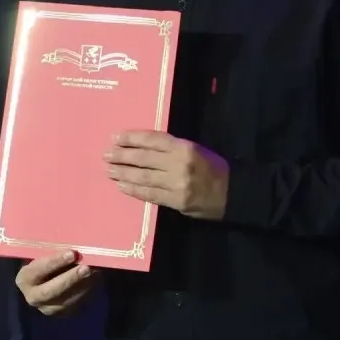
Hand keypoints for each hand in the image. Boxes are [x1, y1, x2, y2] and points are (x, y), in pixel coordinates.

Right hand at [15, 251, 97, 316]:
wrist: (47, 279)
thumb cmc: (46, 259)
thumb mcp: (43, 253)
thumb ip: (53, 250)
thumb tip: (72, 243)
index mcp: (25, 278)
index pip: (37, 271)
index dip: (54, 262)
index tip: (72, 253)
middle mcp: (33, 297)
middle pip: (50, 291)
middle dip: (70, 279)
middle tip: (86, 267)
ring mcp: (48, 308)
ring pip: (66, 300)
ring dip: (83, 285)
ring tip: (95, 271)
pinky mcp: (64, 313)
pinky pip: (77, 304)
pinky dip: (88, 290)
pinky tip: (95, 278)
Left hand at [104, 131, 229, 219]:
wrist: (233, 193)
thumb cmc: (213, 167)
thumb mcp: (196, 150)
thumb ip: (171, 149)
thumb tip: (141, 148)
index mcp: (184, 147)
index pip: (152, 140)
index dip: (131, 138)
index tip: (115, 138)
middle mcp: (178, 164)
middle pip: (143, 158)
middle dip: (122, 156)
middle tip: (106, 155)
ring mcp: (176, 184)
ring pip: (143, 177)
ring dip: (123, 173)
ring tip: (109, 171)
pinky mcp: (175, 202)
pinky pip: (150, 194)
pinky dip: (134, 190)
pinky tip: (122, 186)